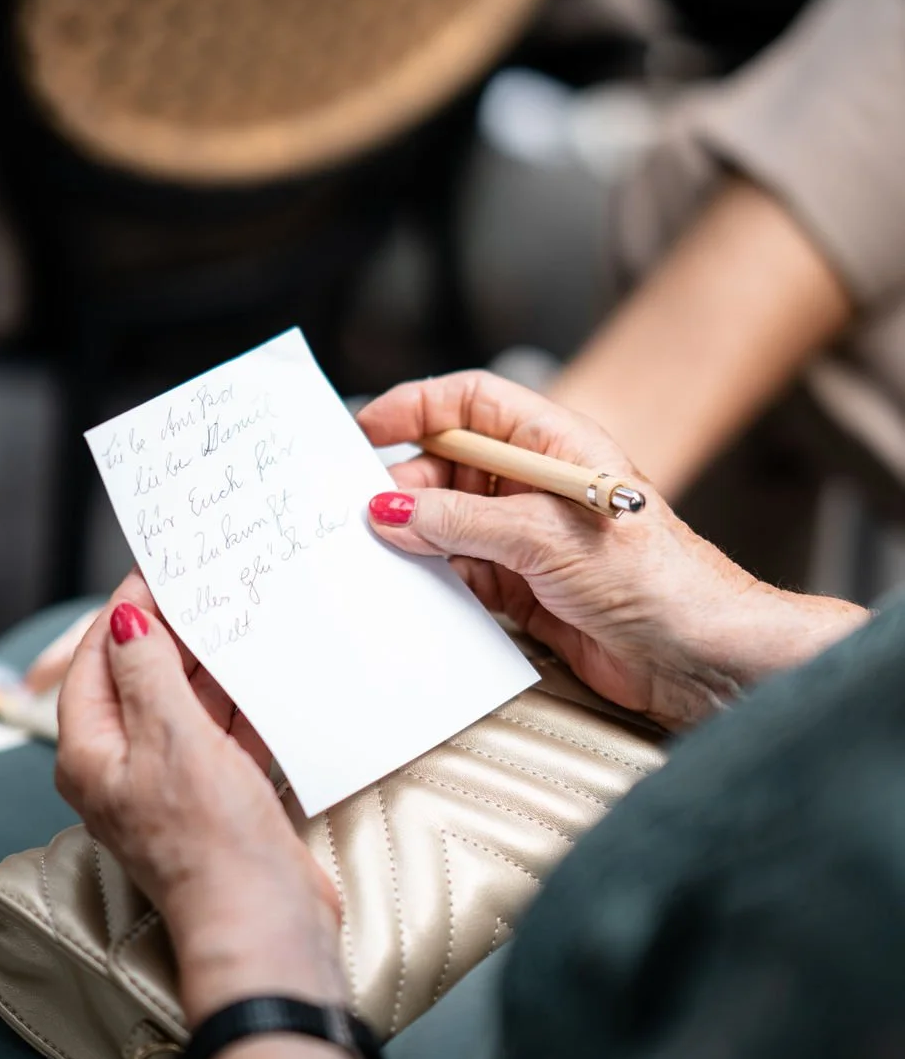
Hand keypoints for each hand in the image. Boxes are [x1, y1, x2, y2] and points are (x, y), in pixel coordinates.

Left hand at [56, 570, 343, 1024]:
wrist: (263, 922)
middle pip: (140, 679)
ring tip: (239, 618)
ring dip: (211, 665)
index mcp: (91, 754)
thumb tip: (125, 620)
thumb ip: (148, 672)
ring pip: (186, 704)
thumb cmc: (208, 843)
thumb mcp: (172, 738)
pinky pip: (223, 733)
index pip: (96, 662)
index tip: (156, 573)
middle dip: (171, 634)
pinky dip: (242, 703)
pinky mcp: (217, 797)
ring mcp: (173, 784)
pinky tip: (266, 674)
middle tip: (205, 588)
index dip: (123, 613)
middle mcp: (125, 768)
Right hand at [359, 373, 866, 729]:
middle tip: (364, 514)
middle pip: (446, 465)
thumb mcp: (542, 535)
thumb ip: (459, 519)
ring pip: (446, 523)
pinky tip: (414, 592)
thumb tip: (390, 508)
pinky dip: (434, 582)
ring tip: (381, 557)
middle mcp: (535, 484)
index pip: (469, 403)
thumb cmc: (653, 577)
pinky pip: (459, 574)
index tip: (365, 429)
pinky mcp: (522, 588)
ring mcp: (526, 537)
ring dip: (415, 540)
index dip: (415, 407)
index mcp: (552, 444)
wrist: (695, 655)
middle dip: (404, 486)